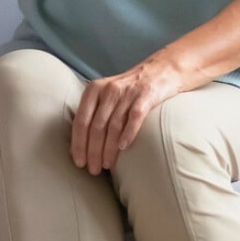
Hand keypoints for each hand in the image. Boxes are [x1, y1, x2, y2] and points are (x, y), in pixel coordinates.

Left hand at [71, 58, 188, 174]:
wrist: (161, 70)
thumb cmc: (129, 89)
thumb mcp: (106, 94)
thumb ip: (93, 112)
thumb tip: (79, 145)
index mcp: (94, 90)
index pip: (81, 121)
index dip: (78, 144)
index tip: (79, 162)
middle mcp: (108, 90)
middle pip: (96, 126)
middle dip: (92, 151)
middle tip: (93, 170)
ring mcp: (127, 92)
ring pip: (113, 126)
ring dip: (109, 149)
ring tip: (106, 165)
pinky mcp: (146, 95)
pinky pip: (135, 117)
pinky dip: (128, 133)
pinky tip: (124, 148)